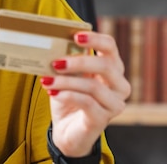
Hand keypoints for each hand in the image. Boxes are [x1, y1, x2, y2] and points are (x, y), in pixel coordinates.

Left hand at [40, 31, 130, 156]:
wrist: (67, 131)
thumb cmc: (68, 98)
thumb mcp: (66, 76)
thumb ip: (65, 61)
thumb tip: (51, 45)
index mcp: (112, 69)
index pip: (110, 47)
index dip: (95, 39)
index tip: (75, 36)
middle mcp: (119, 85)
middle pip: (105, 65)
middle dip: (78, 61)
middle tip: (55, 62)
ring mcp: (114, 104)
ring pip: (93, 86)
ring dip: (66, 81)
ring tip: (46, 80)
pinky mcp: (103, 119)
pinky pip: (86, 102)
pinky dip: (66, 95)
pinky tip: (52, 93)